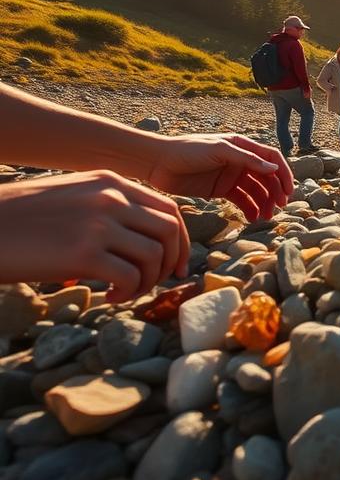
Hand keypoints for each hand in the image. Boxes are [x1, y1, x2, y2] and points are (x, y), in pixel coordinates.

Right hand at [0, 171, 186, 301]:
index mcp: (110, 182)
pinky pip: (130, 277)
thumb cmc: (20, 218)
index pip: (169, 209)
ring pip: (154, 256)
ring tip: (124, 292)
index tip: (176, 265)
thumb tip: (133, 246)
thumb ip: (106, 210)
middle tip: (154, 283)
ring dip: (147, 282)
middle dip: (169, 262)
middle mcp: (111, 198)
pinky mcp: (83, 254)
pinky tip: (108, 297)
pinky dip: (127, 293)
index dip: (180, 240)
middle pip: (169, 231)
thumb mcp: (71, 198)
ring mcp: (98, 224)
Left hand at [144, 134, 293, 221]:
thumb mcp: (218, 150)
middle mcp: (240, 161)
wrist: (158, 163)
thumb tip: (273, 168)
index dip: (283, 173)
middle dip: (275, 192)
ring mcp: (231, 176)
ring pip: (256, 191)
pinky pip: (241, 200)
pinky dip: (249, 209)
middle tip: (278, 207)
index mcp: (243, 146)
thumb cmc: (187, 150)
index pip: (271, 158)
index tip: (288, 191)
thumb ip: (246, 159)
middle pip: (267, 177)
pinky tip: (252, 218)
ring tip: (264, 217)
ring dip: (263, 203)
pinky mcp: (221, 190)